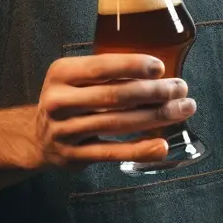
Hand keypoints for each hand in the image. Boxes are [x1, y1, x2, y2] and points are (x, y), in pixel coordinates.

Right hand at [31, 54, 196, 169]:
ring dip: (156, 116)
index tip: (160, 67)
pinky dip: (140, 149)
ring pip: (118, 123)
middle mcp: (59, 101)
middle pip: (116, 96)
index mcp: (62, 74)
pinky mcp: (73, 156)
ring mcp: (64, 131)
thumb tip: (162, 71)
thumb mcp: (79, 77)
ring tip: (184, 109)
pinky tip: (162, 145)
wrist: (39, 137)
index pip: (101, 67)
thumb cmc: (74, 98)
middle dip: (155, 92)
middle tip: (181, 88)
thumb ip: (111, 71)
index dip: (133, 66)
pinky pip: (111, 152)